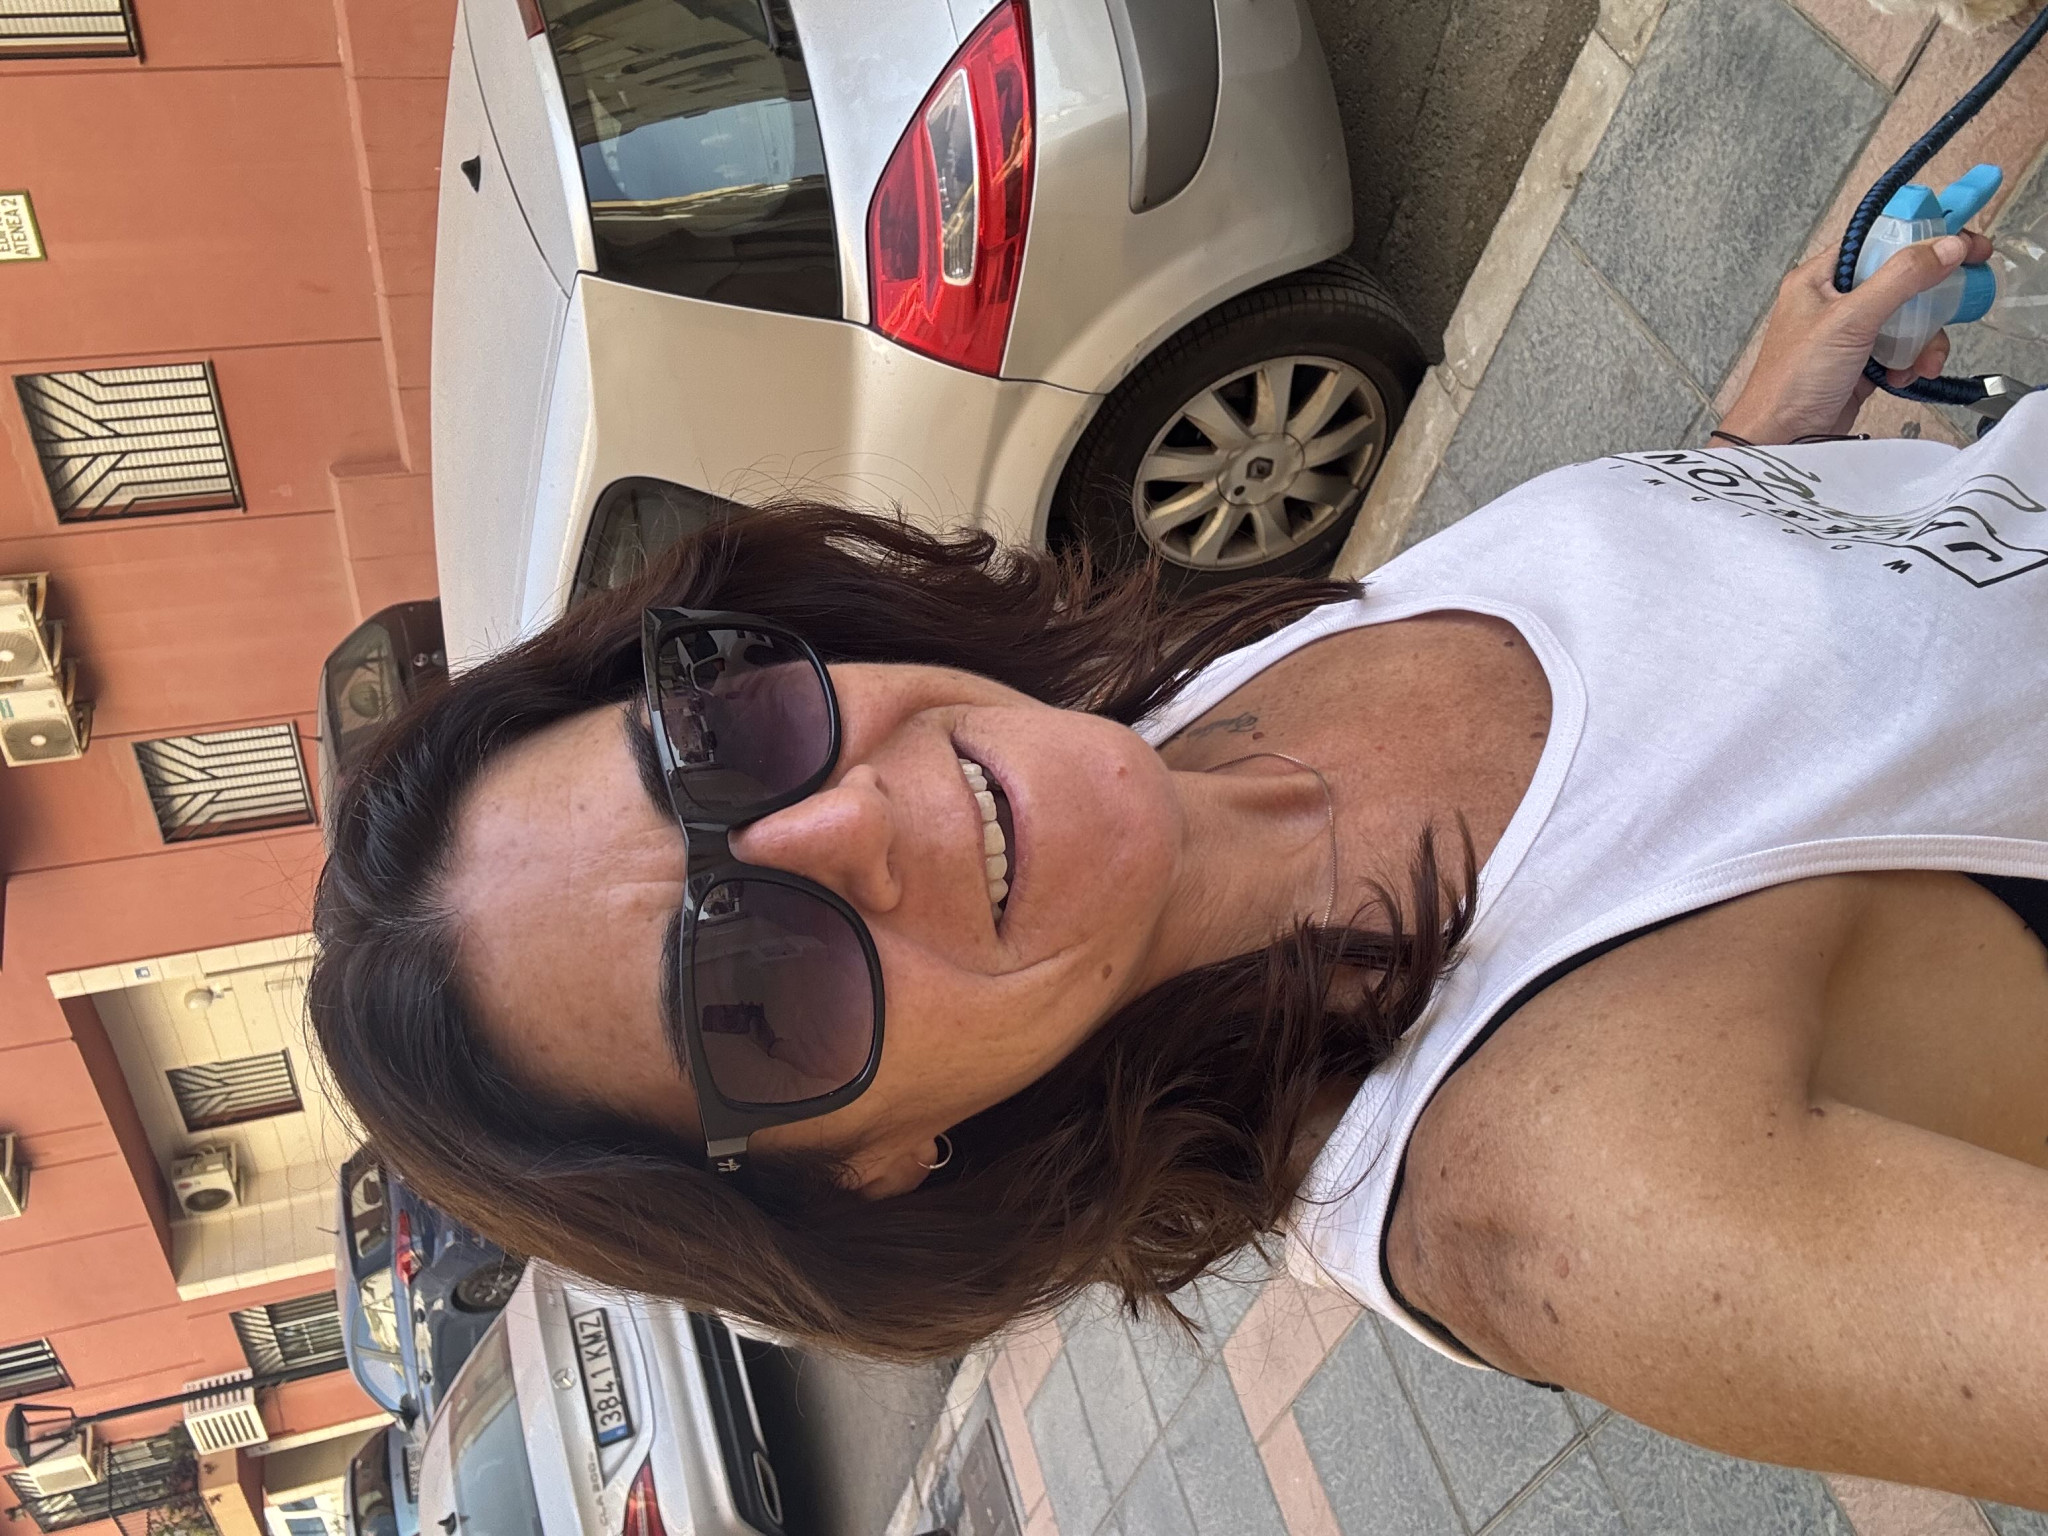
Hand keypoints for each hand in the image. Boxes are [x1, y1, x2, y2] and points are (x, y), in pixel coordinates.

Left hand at [1714, 231, 1992, 443]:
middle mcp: (1833, 301)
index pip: (1879, 240)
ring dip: (1925, 338)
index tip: (1964, 242)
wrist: (1781, 440)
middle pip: (1901, 280)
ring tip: (1923, 360)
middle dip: (1932, 297)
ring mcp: (1848, 334)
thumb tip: (1947, 246)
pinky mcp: (1861, 364)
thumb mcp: (1850, 319)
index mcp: (1820, 278)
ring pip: (1907, 318)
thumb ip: (1901, 279)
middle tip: (1967, 294)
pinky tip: (1903, 378)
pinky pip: (1901, 351)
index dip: (1923, 238)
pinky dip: (1911, 362)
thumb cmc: (1793, 380)